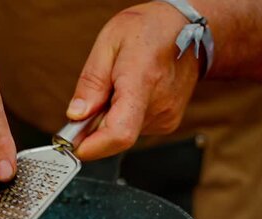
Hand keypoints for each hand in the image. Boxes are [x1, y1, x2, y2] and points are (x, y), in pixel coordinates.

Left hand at [66, 2, 199, 160]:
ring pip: (123, 133)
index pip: (119, 132)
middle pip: (116, 135)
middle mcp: (158, 105)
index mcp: (141, 82)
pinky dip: (123, 116)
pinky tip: (129, 94)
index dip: (94, 147)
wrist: (186, 27)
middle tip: (92, 100)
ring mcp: (166, 116)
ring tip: (116, 88)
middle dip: (94, 127)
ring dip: (109, 119)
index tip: (74, 146)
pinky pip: (134, 128)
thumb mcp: (107, 43)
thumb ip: (91, 83)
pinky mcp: (168, 122)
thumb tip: (76, 115)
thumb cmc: (148, 29)